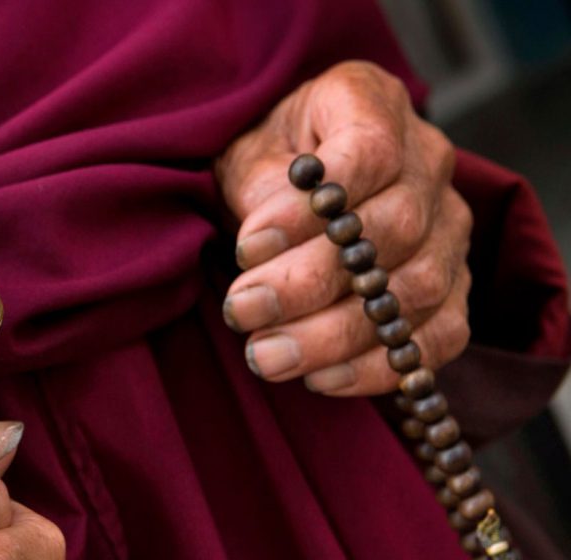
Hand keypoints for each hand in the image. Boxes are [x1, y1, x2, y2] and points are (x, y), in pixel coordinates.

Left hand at [216, 61, 471, 396]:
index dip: (309, 209)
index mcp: (374, 103)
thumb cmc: (268, 161)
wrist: (295, 180)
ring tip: (267, 354)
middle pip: (394, 228)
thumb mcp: (248, 154)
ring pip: (417, 289)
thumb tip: (266, 248)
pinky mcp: (454, 285)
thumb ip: (261, 191)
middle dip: (309, 281)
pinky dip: (381, 366)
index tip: (247, 247)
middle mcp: (429, 161)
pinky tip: (321, 378)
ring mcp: (450, 226)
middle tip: (244, 311)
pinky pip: (440, 336)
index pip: (368, 152)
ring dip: (335, 334)